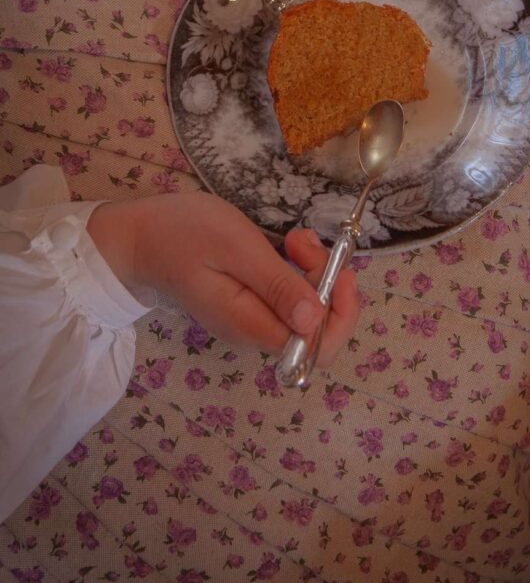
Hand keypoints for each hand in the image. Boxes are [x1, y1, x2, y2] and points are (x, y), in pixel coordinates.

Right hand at [87, 192, 358, 365]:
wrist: (136, 237)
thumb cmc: (182, 235)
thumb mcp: (235, 249)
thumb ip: (276, 285)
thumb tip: (315, 322)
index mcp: (251, 325)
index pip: (315, 347)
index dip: (339, 312)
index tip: (338, 270)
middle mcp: (254, 331)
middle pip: (317, 329)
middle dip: (329, 285)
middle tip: (307, 244)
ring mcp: (251, 317)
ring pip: (306, 308)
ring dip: (313, 272)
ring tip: (293, 237)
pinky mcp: (249, 301)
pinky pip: (289, 296)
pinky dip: (298, 270)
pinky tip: (286, 244)